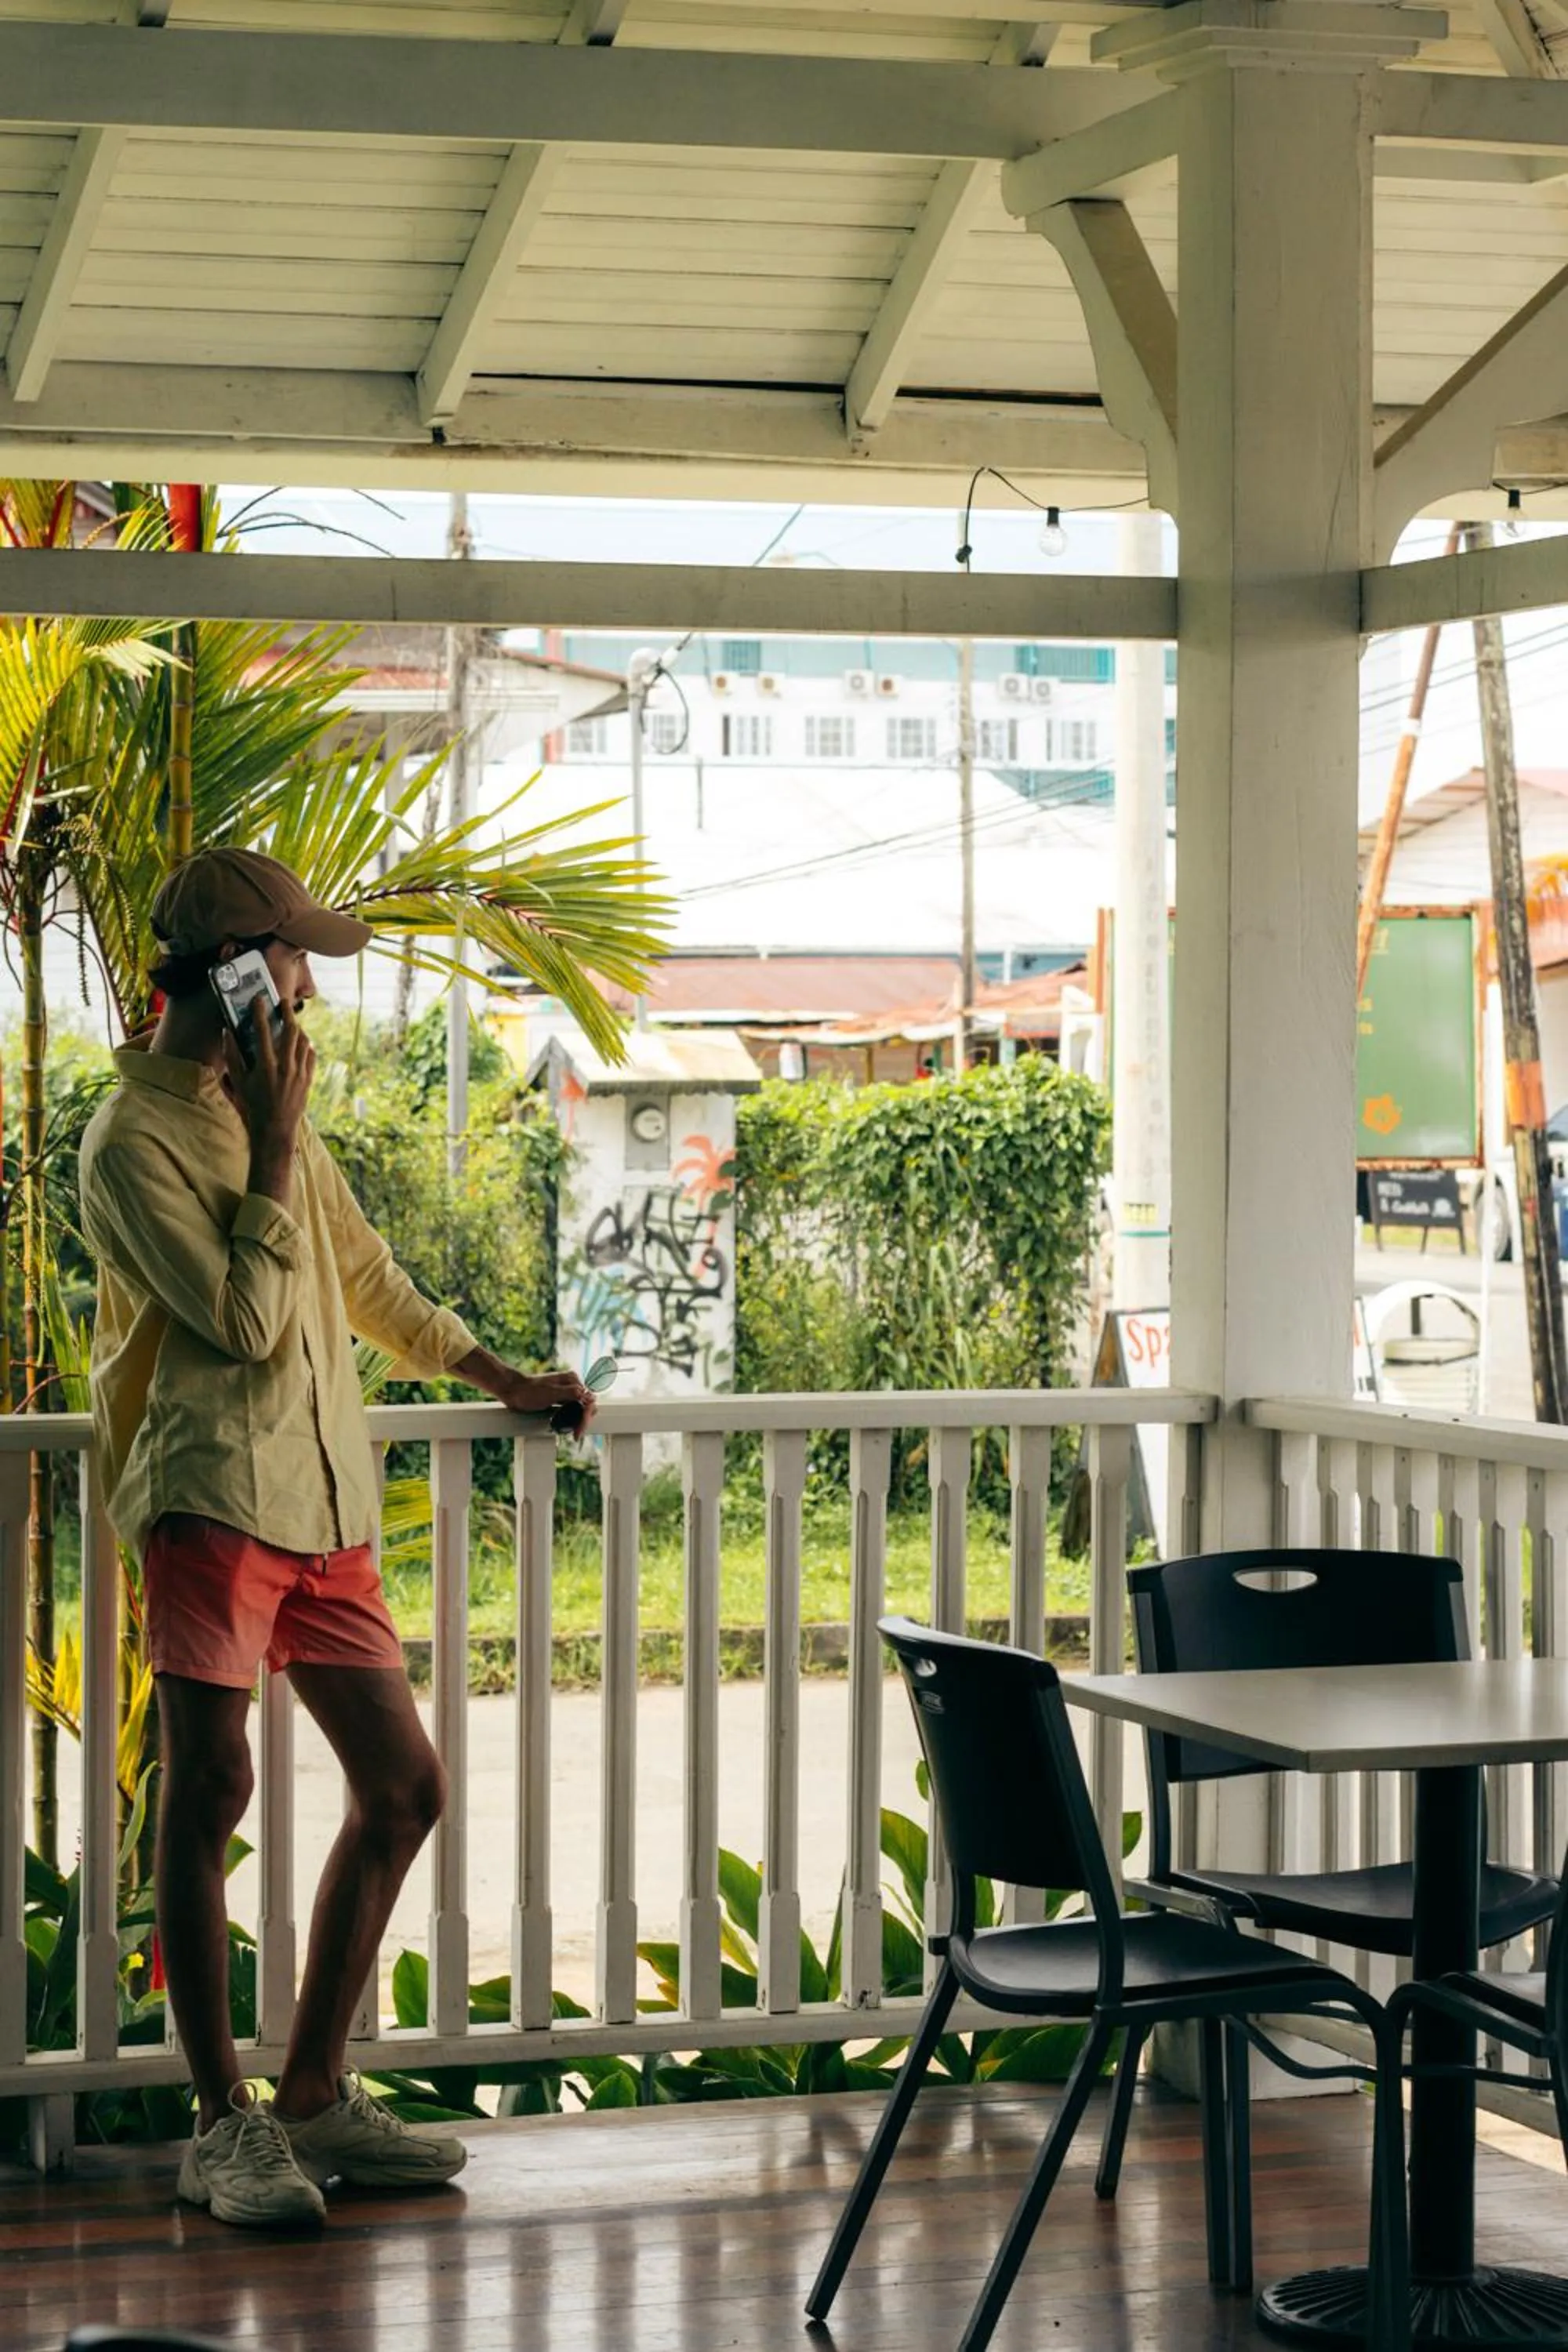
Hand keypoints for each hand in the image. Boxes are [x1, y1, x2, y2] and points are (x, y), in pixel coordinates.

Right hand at [227, 995, 314, 1142]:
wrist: (275, 1130)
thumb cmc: (253, 1106)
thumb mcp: (238, 1082)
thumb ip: (232, 1056)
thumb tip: (227, 1032)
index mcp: (265, 1066)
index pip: (263, 1031)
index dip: (260, 1012)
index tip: (259, 999)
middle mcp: (285, 1067)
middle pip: (290, 1030)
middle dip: (287, 1012)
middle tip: (283, 1002)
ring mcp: (299, 1073)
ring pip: (304, 1041)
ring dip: (298, 1029)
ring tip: (291, 1023)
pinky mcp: (308, 1079)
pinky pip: (311, 1055)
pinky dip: (306, 1046)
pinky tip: (300, 1044)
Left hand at [453, 1349, 598, 1430]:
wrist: (512, 1391)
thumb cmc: (528, 1392)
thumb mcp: (550, 1393)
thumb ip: (571, 1393)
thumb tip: (590, 1396)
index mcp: (572, 1380)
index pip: (589, 1401)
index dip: (585, 1417)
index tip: (578, 1432)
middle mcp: (572, 1384)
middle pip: (587, 1406)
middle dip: (583, 1421)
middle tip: (576, 1435)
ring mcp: (567, 1392)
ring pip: (580, 1409)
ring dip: (578, 1421)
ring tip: (573, 1433)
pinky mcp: (560, 1399)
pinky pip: (572, 1410)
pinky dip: (571, 1420)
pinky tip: (566, 1427)